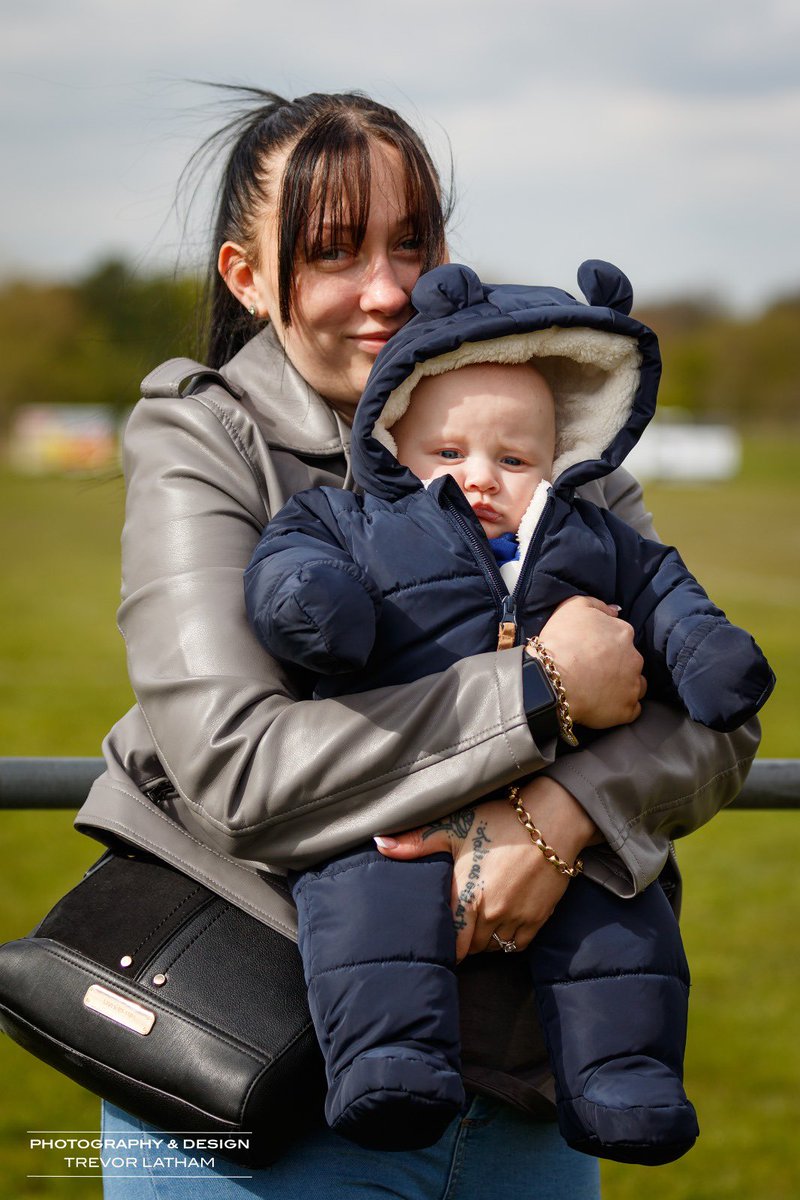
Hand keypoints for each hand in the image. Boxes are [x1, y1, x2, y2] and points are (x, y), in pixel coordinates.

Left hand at [374, 777, 597, 961]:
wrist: (552, 820)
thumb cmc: (500, 821)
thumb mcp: (456, 827)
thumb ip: (417, 842)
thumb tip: (380, 844)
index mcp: (467, 895)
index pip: (450, 940)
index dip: (443, 944)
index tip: (437, 939)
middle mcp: (491, 913)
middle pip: (469, 947)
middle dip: (462, 941)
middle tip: (456, 928)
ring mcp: (516, 918)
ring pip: (493, 947)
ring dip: (484, 940)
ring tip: (477, 924)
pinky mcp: (538, 919)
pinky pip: (518, 945)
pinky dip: (508, 940)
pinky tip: (502, 923)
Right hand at [537, 595, 645, 727]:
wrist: (552, 679)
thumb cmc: (560, 641)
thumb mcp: (573, 606)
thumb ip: (597, 604)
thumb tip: (614, 610)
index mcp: (623, 633)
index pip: (622, 637)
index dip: (606, 645)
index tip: (592, 651)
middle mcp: (634, 658)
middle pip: (630, 661)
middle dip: (616, 666)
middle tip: (593, 671)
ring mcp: (633, 685)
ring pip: (635, 685)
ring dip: (622, 687)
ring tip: (600, 690)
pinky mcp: (627, 710)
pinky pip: (630, 710)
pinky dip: (619, 708)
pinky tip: (603, 706)